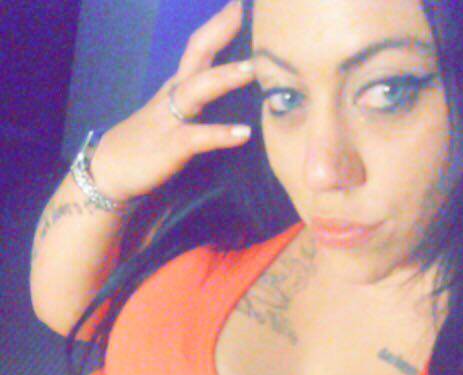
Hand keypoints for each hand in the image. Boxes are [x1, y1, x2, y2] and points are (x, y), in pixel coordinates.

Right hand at [90, 1, 253, 202]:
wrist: (109, 171)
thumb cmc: (146, 144)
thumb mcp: (173, 115)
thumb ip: (197, 101)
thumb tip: (231, 93)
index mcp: (177, 85)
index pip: (200, 46)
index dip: (221, 23)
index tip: (244, 3)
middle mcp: (174, 94)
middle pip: (197, 54)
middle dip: (221, 31)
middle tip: (247, 10)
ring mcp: (171, 118)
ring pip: (198, 89)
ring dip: (224, 77)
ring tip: (253, 69)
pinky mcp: (170, 147)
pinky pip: (198, 137)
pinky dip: (220, 134)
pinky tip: (243, 133)